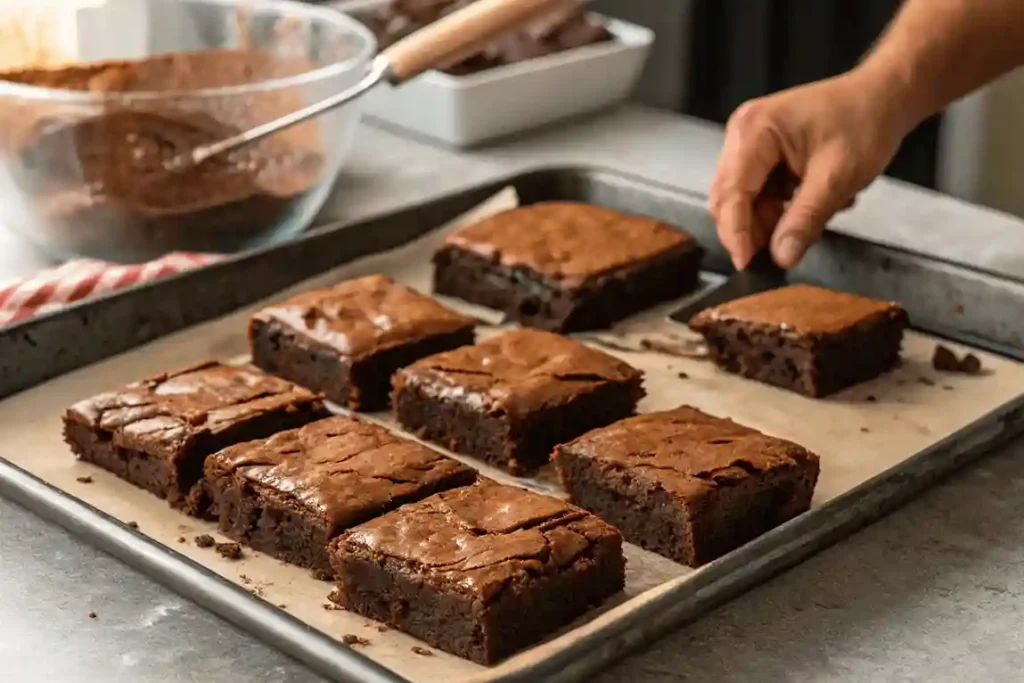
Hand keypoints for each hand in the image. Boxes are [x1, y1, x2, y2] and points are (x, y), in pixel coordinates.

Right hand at [708, 71, 909, 268]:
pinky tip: (805, 209)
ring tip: (805, 225)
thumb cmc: (864, 122)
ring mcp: (748, 144)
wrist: (883, 96)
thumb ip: (805, 219)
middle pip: (728, 198)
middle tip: (779, 255)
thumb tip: (781, 257)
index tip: (747, 266)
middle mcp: (742, 135)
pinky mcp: (759, 155)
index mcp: (753, 131)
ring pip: (741, 201)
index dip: (737, 233)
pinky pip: (756, 194)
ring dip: (766, 222)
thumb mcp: (838, 177)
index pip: (732, 193)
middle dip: (750, 230)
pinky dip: (775, 211)